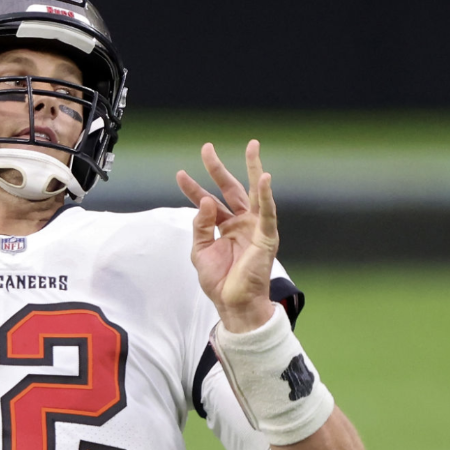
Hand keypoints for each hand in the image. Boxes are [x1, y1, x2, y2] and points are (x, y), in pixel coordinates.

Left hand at [177, 140, 277, 332]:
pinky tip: (264, 178)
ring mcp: (255, 227)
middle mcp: (241, 223)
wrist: (233, 303)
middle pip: (230, 189)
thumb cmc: (219, 281)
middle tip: (207, 148)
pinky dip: (266, 195)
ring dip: (253, 169)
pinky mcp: (266, 236)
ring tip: (252, 147)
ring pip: (254, 192)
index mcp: (225, 227)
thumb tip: (205, 201)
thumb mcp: (200, 250)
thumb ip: (201, 225)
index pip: (208, 202)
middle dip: (218, 168)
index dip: (194, 188)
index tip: (181, 174)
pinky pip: (268, 212)